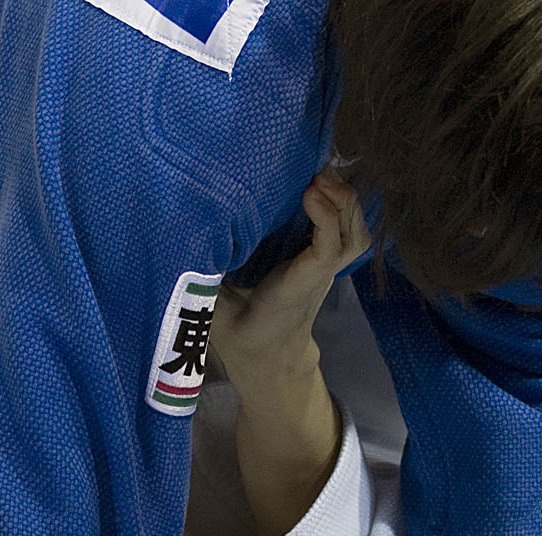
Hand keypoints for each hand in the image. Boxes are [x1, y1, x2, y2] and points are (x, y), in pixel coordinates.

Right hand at [211, 171, 370, 378]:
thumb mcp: (214, 310)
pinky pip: (350, 235)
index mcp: (292, 288)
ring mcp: (326, 272)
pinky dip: (345, 207)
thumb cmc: (239, 331)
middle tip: (313, 174)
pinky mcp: (327, 265)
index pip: (324, 254)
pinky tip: (323, 189)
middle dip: (340, 201)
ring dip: (346, 202)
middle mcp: (316, 278)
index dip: (324, 220)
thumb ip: (204, 284)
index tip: (308, 191)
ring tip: (320, 176)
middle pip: (351, 239)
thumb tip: (185, 246)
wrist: (266, 356)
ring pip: (357, 236)